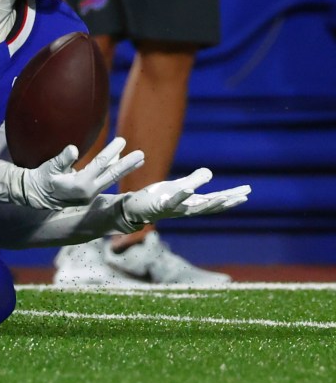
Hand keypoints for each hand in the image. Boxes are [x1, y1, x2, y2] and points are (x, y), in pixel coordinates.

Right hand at [10, 137, 144, 208]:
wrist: (35, 196)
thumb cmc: (41, 179)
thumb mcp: (49, 168)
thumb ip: (62, 160)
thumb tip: (73, 149)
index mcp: (81, 184)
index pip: (101, 164)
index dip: (112, 151)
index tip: (122, 140)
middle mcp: (89, 191)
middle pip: (112, 174)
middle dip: (128, 164)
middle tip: (142, 154)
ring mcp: (90, 194)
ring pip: (110, 178)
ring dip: (124, 168)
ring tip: (138, 160)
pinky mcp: (88, 194)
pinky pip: (104, 180)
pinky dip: (112, 170)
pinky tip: (118, 162)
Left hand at [121, 169, 250, 224]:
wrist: (135, 207)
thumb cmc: (157, 198)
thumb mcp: (177, 186)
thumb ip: (193, 181)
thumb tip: (210, 173)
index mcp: (191, 203)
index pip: (215, 200)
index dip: (231, 196)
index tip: (247, 191)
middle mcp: (186, 209)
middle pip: (210, 206)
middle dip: (227, 202)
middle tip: (244, 197)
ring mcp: (174, 209)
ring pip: (194, 208)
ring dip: (210, 203)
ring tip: (224, 197)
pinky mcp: (159, 206)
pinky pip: (171, 202)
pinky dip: (180, 196)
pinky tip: (189, 189)